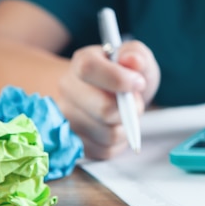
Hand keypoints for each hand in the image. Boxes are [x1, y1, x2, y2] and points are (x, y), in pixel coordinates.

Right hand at [58, 39, 160, 158]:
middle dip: (130, 110)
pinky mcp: (74, 143)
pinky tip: (116, 127)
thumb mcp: (136, 58)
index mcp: (82, 62)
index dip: (118, 79)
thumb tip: (133, 61)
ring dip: (126, 128)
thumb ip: (136, 54)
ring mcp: (66, 119)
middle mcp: (67, 90)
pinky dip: (119, 143)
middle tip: (135, 103)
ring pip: (107, 134)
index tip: (138, 83)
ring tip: (125, 115)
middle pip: (103, 109)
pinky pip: (105, 151)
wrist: (108, 96)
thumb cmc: (124, 76)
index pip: (88, 69)